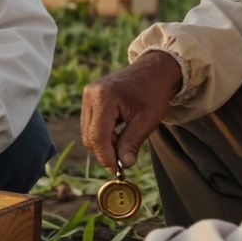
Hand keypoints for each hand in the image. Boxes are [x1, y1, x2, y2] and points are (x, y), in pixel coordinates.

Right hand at [81, 51, 180, 169]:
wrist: (154, 70)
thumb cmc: (153, 92)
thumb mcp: (147, 120)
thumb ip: (133, 143)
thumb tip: (124, 164)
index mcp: (105, 97)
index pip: (97, 136)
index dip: (106, 156)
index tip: (117, 169)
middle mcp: (91, 94)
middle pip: (89, 136)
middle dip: (105, 150)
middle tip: (124, 157)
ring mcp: (88, 94)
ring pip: (87, 132)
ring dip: (104, 142)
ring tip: (124, 140)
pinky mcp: (89, 97)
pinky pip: (89, 124)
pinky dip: (102, 133)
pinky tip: (119, 131)